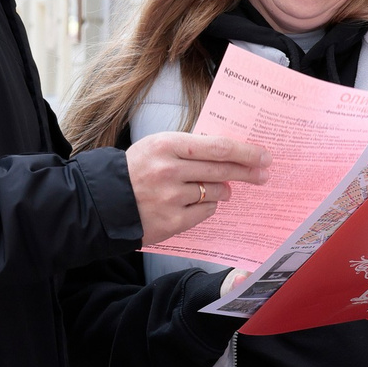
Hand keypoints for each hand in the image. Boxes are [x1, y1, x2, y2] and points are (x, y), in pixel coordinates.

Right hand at [127, 131, 270, 244]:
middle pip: (223, 170)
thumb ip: (192, 147)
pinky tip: (197, 202)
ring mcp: (170, 197)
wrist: (103, 201)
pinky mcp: (172, 221)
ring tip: (218, 188)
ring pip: (217, 192)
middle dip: (248, 172)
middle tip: (263, 174)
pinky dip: (208, 206)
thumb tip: (233, 152)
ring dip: (224, 190)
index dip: (246, 151)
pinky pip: (206, 211)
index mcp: (167, 145)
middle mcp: (169, 170)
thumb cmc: (137, 170)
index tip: (264, 155)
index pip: (218, 147)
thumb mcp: (159, 147)